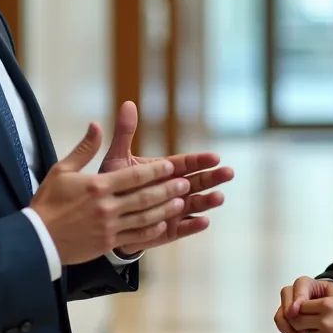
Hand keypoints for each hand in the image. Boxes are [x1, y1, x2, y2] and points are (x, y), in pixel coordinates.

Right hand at [30, 122, 189, 264]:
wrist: (37, 238)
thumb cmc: (48, 201)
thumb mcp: (62, 169)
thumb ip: (84, 148)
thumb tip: (97, 125)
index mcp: (98, 186)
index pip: (134, 177)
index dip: (155, 172)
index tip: (170, 167)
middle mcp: (107, 207)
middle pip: (145, 197)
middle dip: (167, 189)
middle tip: (185, 184)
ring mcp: (108, 227)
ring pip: (144, 217)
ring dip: (165, 209)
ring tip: (180, 202)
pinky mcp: (106, 243)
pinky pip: (135, 236)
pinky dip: (151, 230)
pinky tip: (162, 224)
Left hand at [100, 101, 234, 254]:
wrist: (104, 217)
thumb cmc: (113, 185)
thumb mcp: (118, 158)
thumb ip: (125, 133)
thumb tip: (128, 103)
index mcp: (165, 171)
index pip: (186, 163)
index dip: (200, 161)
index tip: (215, 157)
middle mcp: (174, 189)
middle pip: (198, 182)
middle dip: (213, 178)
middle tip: (228, 172)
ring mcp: (174, 210)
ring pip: (195, 204)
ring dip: (208, 201)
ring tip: (219, 197)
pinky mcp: (170, 230)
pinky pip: (184, 228)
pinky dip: (193, 226)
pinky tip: (203, 222)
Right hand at [274, 276, 332, 332]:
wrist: (330, 310)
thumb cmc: (332, 301)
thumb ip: (331, 298)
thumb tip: (324, 306)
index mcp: (307, 283)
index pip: (300, 285)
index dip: (298, 298)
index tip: (296, 310)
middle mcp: (295, 291)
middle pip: (286, 296)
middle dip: (289, 313)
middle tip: (296, 326)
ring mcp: (288, 304)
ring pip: (281, 313)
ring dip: (288, 328)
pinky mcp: (286, 317)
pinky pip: (282, 324)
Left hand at [289, 297, 332, 332]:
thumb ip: (328, 306)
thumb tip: (315, 311)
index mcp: (328, 304)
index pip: (300, 306)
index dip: (300, 309)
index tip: (301, 311)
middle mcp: (325, 320)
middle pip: (298, 322)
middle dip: (299, 322)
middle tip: (303, 323)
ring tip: (316, 332)